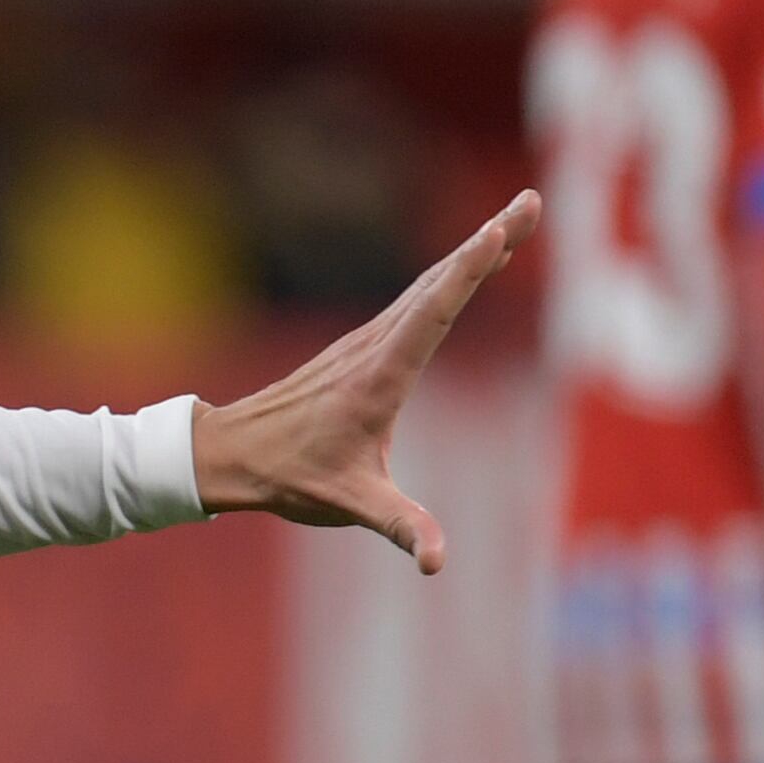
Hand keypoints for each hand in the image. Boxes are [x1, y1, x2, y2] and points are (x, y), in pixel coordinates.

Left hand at [191, 191, 542, 573]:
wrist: (232, 455)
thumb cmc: (290, 478)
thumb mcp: (349, 506)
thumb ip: (400, 527)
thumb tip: (436, 561)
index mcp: (379, 378)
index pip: (432, 313)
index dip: (468, 270)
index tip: (500, 229)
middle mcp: (374, 347)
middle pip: (439, 283)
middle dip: (488, 239)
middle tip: (532, 201)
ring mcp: (367, 342)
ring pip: (427, 285)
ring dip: (474, 249)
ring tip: (518, 217)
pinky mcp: (362, 346)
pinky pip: (415, 298)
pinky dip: (450, 273)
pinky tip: (471, 259)